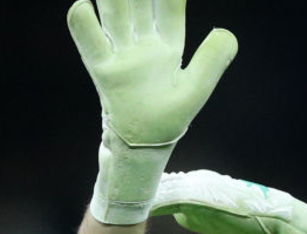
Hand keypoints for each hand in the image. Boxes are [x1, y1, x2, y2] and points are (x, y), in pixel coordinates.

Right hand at [68, 0, 237, 224]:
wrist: (143, 145)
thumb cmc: (168, 117)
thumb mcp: (196, 89)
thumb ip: (212, 61)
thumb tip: (226, 34)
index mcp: (167, 41)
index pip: (169, 3)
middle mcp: (141, 41)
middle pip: (137, 0)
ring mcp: (121, 53)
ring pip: (115, 13)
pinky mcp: (104, 72)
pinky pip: (92, 46)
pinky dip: (85, 28)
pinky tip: (81, 6)